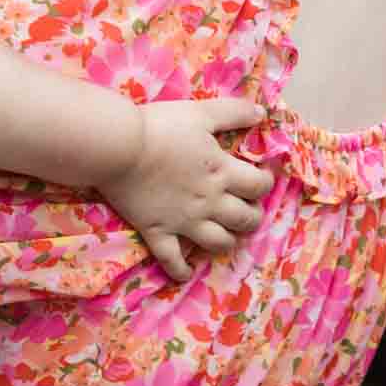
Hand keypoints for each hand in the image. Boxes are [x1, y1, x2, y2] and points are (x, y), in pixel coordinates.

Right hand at [99, 98, 272, 282]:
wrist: (120, 147)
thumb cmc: (160, 126)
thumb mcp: (201, 112)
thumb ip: (234, 112)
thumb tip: (263, 113)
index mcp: (222, 172)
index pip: (259, 186)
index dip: (266, 182)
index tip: (263, 177)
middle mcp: (210, 202)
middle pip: (245, 219)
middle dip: (252, 216)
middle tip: (247, 208)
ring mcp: (185, 221)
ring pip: (218, 243)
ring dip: (228, 241)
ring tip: (226, 235)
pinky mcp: (158, 232)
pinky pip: (173, 260)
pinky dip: (181, 270)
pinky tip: (185, 273)